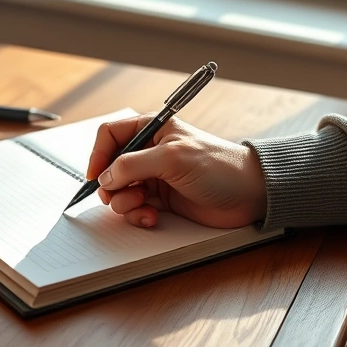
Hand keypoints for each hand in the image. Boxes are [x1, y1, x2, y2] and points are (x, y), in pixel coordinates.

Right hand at [87, 114, 267, 228]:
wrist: (249, 194)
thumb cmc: (220, 166)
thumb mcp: (172, 158)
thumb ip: (133, 165)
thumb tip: (105, 178)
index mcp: (152, 129)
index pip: (110, 135)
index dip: (98, 154)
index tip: (96, 176)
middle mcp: (150, 152)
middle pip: (110, 167)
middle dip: (111, 185)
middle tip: (118, 196)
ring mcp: (155, 176)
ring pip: (120, 191)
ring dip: (125, 203)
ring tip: (143, 206)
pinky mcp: (162, 199)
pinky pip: (135, 208)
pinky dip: (138, 215)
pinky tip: (152, 217)